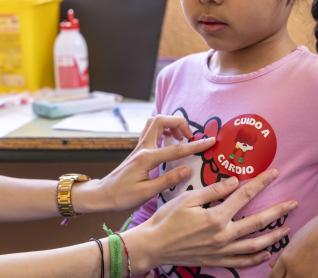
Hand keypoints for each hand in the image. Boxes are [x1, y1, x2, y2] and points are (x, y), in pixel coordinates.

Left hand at [73, 115, 215, 212]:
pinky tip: (170, 142)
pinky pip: (151, 131)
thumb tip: (187, 169)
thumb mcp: (146, 193)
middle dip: (179, 123)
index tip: (210, 141)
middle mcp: (143, 147)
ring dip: (170, 124)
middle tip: (189, 137)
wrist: (101, 195)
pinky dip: (163, 130)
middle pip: (160, 120)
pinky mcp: (138, 149)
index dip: (195, 145)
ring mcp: (139, 146)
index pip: (176, 148)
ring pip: (154, 122)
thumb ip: (168, 179)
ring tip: (181, 137)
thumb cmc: (122, 196)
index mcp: (147, 158)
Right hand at [122, 169, 297, 274]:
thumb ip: (213, 190)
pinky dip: (257, 259)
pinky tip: (266, 254)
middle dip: (278, 211)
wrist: (153, 245)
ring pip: (255, 245)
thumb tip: (234, 181)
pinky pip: (242, 262)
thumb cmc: (167, 219)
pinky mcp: (216, 260)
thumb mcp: (187, 199)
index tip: (274, 173)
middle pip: (258, 222)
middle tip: (294, 203)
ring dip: (274, 236)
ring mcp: (222, 250)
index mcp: (216, 217)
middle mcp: (223, 235)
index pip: (244, 195)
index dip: (261, 183)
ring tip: (287, 229)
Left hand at [270, 208, 317, 277]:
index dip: (277, 277)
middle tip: (291, 274)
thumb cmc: (314, 232)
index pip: (274, 277)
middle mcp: (296, 271)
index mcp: (286, 259)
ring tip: (304, 272)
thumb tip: (271, 266)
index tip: (281, 276)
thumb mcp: (294, 242)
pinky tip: (317, 274)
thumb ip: (282, 255)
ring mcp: (311, 277)